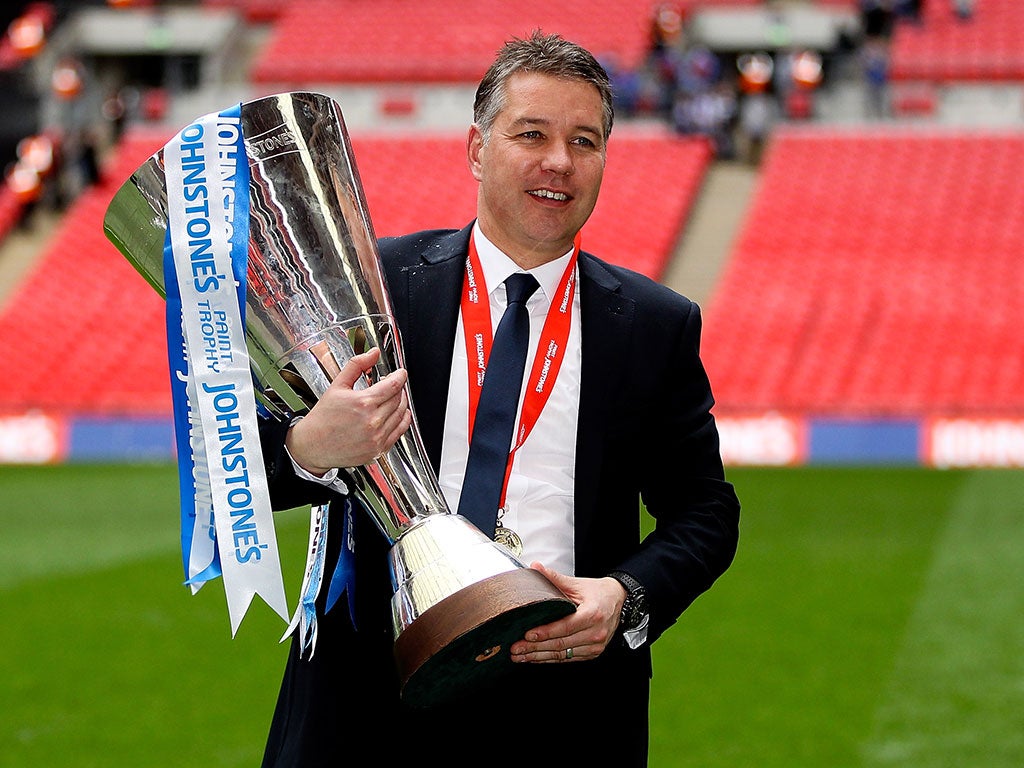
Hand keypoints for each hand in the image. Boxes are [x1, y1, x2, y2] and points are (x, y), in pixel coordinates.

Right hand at [285, 347, 411, 474]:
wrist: (313, 446)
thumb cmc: (323, 418)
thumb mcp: (337, 386)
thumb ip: (357, 366)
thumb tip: (373, 354)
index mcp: (363, 403)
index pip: (393, 385)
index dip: (400, 376)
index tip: (400, 373)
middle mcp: (373, 421)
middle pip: (399, 398)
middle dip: (398, 388)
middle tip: (392, 385)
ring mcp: (377, 437)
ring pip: (401, 414)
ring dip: (401, 403)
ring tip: (394, 397)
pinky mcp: (378, 450)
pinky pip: (400, 432)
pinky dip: (403, 420)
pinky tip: (398, 414)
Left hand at [509, 562, 626, 662]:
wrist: (617, 600)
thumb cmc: (598, 592)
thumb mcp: (576, 584)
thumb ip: (554, 578)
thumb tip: (535, 567)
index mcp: (593, 614)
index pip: (565, 626)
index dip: (545, 632)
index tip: (527, 635)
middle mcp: (596, 632)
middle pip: (562, 644)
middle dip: (536, 648)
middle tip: (516, 648)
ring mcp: (595, 645)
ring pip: (563, 655)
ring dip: (540, 657)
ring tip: (521, 656)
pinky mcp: (592, 652)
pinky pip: (568, 658)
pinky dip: (550, 659)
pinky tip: (536, 658)